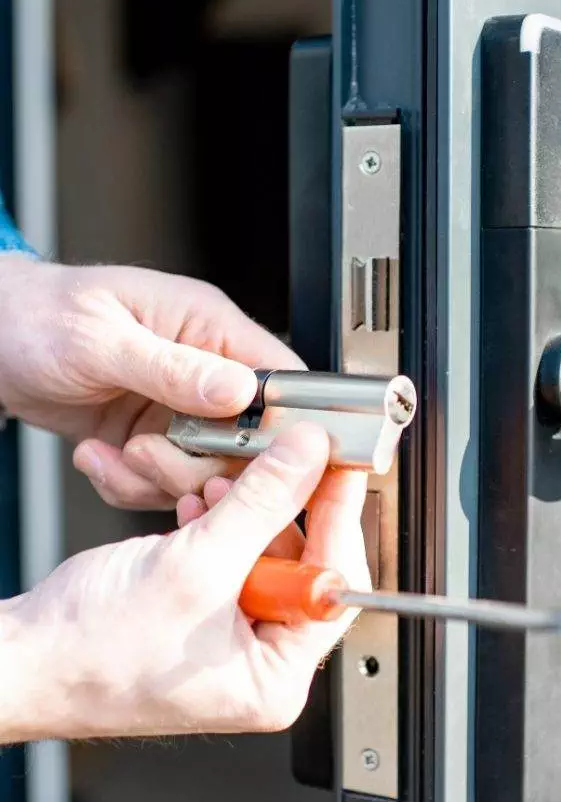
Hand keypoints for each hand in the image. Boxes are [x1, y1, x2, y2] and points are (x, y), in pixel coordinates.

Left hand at [0, 256, 301, 508]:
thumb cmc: (38, 315)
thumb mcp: (102, 340)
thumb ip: (173, 368)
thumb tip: (241, 390)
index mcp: (208, 326)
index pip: (279, 378)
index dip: (281, 424)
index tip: (254, 458)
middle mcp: (203, 369)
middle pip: (247, 440)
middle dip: (199, 464)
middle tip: (149, 454)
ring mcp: (178, 409)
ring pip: (205, 471)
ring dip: (157, 478)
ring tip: (116, 455)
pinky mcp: (152, 440)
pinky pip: (163, 483)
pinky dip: (129, 485)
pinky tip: (98, 458)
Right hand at [0, 424, 369, 741]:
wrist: (23, 658)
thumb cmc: (90, 652)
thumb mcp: (195, 565)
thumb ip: (261, 503)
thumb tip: (308, 459)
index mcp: (275, 679)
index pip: (335, 587)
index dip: (338, 518)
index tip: (339, 468)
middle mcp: (259, 664)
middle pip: (303, 564)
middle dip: (279, 509)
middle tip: (281, 462)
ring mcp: (229, 638)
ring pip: (263, 552)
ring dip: (242, 510)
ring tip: (216, 486)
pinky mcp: (202, 614)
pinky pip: (229, 557)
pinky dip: (216, 524)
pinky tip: (195, 507)